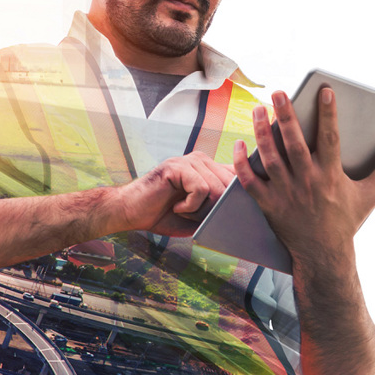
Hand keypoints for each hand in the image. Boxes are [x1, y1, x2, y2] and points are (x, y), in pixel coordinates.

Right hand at [113, 151, 234, 236]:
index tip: (236, 208)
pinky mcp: (177, 166)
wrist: (131, 212)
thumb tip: (242, 212)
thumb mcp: (199, 213)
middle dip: (216, 208)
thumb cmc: (163, 214)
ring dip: (200, 209)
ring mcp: (188, 161)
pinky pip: (200, 189)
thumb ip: (218, 207)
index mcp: (208, 168)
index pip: (237, 175)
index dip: (239, 193)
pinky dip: (190, 206)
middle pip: (229, 185)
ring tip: (182, 210)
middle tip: (193, 214)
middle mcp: (200, 159)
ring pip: (215, 188)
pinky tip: (176, 207)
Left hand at [233, 88, 374, 259]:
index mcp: (331, 175)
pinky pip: (250, 181)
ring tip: (257, 110)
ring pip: (270, 157)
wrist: (324, 253)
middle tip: (278, 93)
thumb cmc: (346, 220)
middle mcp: (307, 181)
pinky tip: (238, 144)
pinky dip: (241, 163)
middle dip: (285, 116)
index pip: (330, 138)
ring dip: (262, 133)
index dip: (328, 114)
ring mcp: (285, 192)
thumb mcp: (371, 194)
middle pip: (294, 143)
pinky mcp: (268, 204)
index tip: (324, 91)